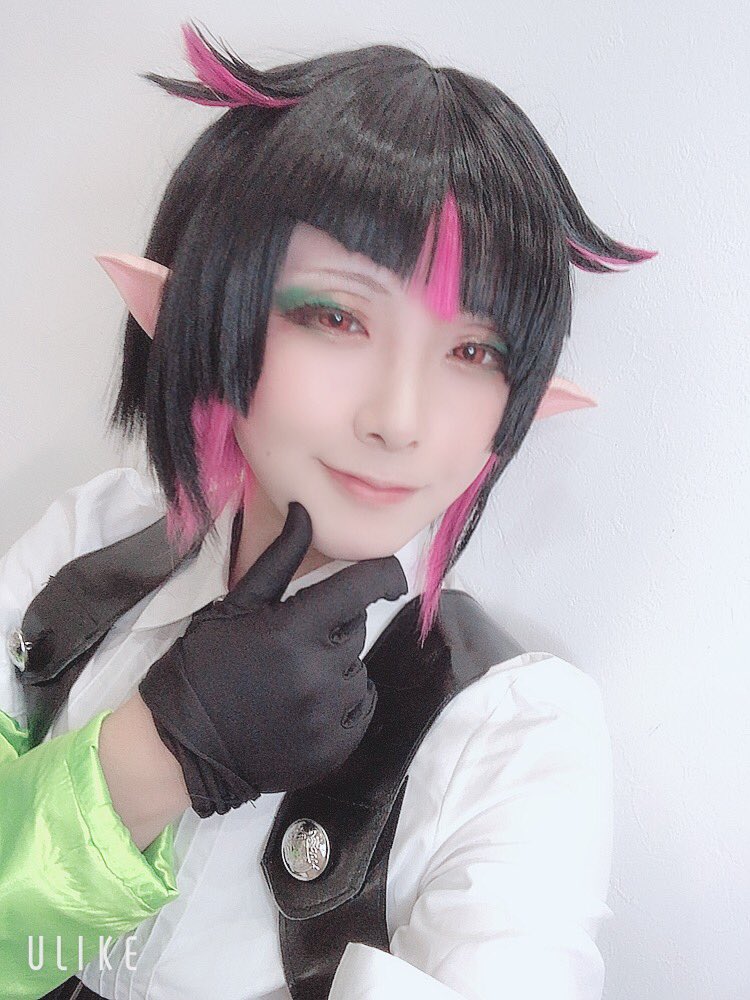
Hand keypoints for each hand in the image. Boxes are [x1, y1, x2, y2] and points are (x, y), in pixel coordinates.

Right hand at [138, 502, 407, 816]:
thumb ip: (279, 559)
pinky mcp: (333, 750)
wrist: (180, 746)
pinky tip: (308, 703)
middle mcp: (317, 672)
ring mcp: (327, 715)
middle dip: (334, 626)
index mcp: (293, 630)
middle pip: (356, 628)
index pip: (362, 589)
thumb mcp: (235, 604)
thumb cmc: (203, 665)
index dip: (383, 576)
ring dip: (338, 665)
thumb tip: (306, 510)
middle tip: (295, 639)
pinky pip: (362, 707)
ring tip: (294, 676)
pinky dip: (344, 702)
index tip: (388, 577)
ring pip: (359, 668)